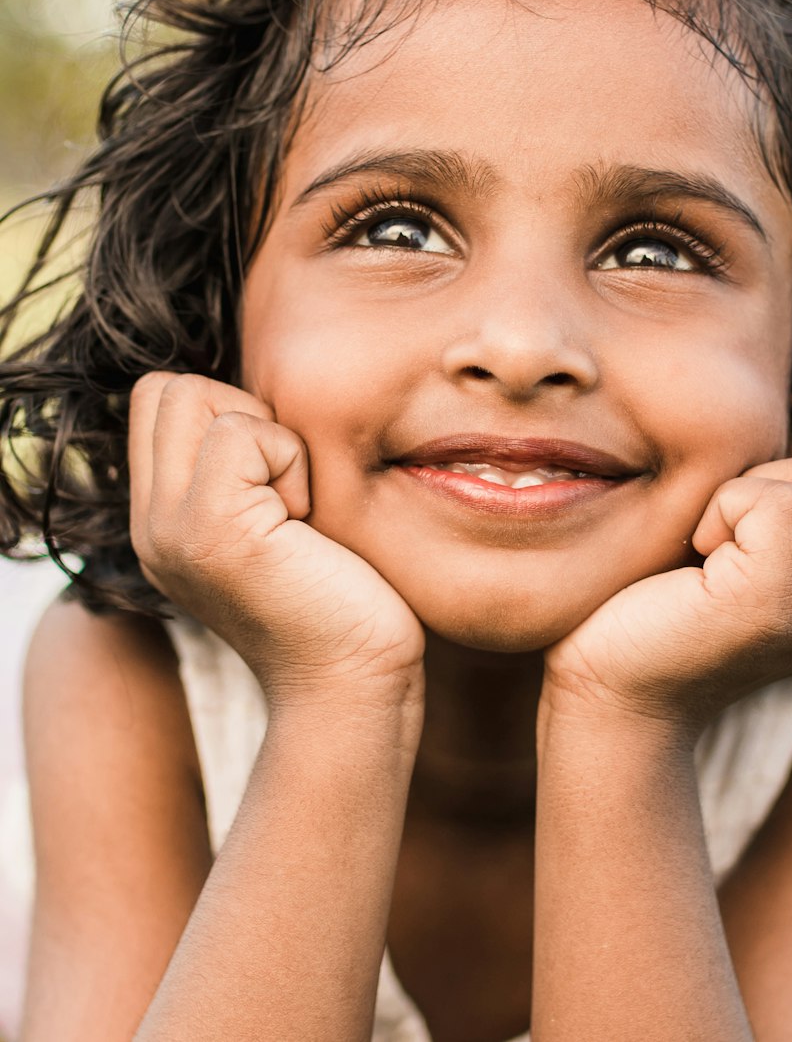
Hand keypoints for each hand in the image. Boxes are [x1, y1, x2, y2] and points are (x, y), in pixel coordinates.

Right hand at [129, 372, 424, 706]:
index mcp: (162, 521)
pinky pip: (241, 432)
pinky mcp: (211, 530)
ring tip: (294, 509)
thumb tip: (255, 396)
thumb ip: (243, 469)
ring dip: (266, 436)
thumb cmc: (342, 603)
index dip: (228, 412)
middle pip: (167, 389)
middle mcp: (150, 525)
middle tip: (285, 487)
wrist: (353, 690)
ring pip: (194, 397)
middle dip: (241, 413)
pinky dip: (290, 459)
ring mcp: (171, 528)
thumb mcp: (275, 524)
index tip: (276, 478)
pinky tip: (307, 523)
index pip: (158, 401)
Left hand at [543, 452, 791, 733]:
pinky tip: (694, 558)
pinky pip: (777, 500)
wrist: (607, 697)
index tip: (730, 534)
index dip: (789, 481)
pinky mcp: (776, 603)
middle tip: (715, 539)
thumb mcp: (734, 558)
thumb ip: (781, 516)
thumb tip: (788, 449)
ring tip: (706, 552)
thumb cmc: (648, 616)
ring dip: (747, 494)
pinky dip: (724, 507)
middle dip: (773, 480)